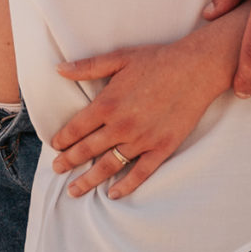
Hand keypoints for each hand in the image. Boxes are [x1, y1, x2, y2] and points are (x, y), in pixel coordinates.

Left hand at [46, 16, 245, 200]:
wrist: (196, 69)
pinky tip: (113, 193)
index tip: (54, 146)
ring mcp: (142, 140)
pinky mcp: (162, 148)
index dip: (63, 139)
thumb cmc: (157, 60)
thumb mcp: (120, 57)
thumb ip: (88, 67)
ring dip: (89, 180)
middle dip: (69, 161)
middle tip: (57, 169)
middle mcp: (121, 126)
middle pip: (88, 150)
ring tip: (74, 190)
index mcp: (108, 103)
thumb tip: (59, 69)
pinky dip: (126, 186)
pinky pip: (140, 173)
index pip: (77, 128)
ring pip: (109, 166)